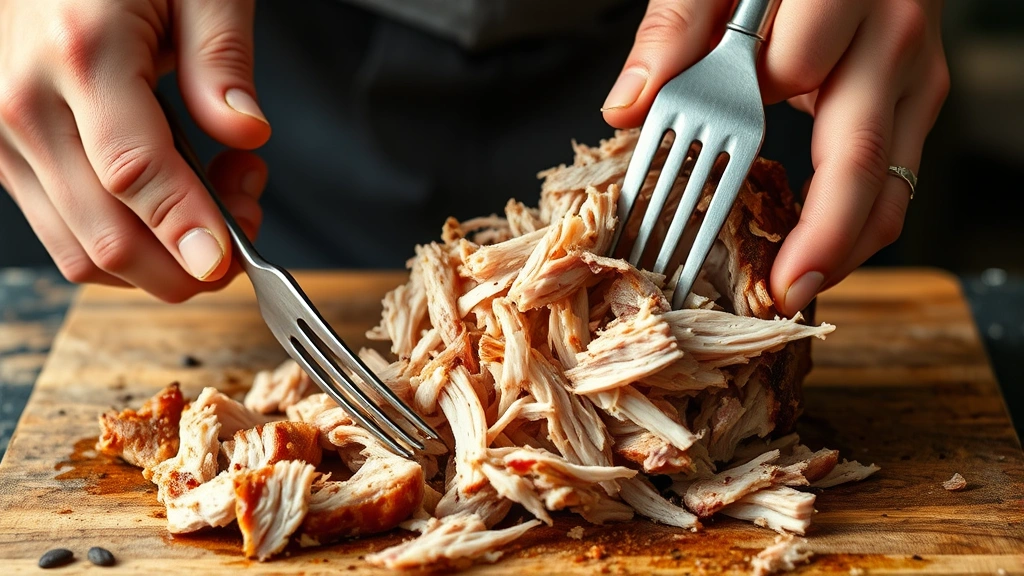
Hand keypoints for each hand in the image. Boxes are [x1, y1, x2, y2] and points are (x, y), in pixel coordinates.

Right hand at [0, 0, 270, 301]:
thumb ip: (221, 59)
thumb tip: (246, 133)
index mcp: (80, 53)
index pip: (134, 172)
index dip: (184, 227)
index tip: (224, 260)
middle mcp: (26, 103)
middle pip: (106, 235)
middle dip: (188, 260)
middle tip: (248, 218)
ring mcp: (8, 136)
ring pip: (85, 251)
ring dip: (163, 258)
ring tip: (218, 196)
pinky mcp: (10, 156)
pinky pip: (70, 234)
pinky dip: (130, 242)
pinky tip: (173, 199)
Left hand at [603, 0, 949, 315]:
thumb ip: (676, 27)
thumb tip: (625, 107)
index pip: (794, 71)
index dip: (741, 124)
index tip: (691, 185)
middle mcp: (892, 41)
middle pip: (863, 157)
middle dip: (822, 238)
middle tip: (781, 290)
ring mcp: (913, 78)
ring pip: (893, 184)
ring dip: (844, 248)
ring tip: (793, 288)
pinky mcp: (914, 103)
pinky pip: (894, 178)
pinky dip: (854, 225)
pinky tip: (812, 251)